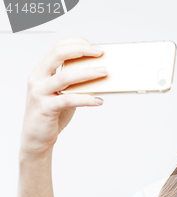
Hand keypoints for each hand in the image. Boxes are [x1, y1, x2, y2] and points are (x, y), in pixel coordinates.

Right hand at [20, 38, 106, 158]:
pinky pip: (69, 100)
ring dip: (88, 73)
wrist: (37, 137)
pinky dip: (87, 99)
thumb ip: (74, 84)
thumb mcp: (63, 94)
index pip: (57, 48)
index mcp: (41, 71)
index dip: (76, 44)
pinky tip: (99, 100)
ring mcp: (40, 92)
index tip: (94, 46)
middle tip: (100, 53)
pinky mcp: (46, 108)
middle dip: (81, 50)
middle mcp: (38, 78)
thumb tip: (98, 75)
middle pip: (58, 54)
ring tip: (105, 72)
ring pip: (65, 77)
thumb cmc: (52, 114)